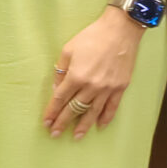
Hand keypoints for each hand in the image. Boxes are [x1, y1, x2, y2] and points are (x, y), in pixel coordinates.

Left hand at [44, 9, 142, 139]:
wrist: (120, 30)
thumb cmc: (92, 37)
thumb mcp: (68, 49)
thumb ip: (61, 70)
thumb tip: (56, 89)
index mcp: (76, 76)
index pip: (60, 99)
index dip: (52, 112)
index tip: (46, 122)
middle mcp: (91, 86)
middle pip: (74, 109)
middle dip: (63, 122)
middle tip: (55, 134)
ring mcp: (107, 88)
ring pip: (92, 112)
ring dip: (83, 126)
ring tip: (75, 137)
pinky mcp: (120, 87)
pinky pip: (112, 107)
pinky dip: (105, 118)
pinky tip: (99, 126)